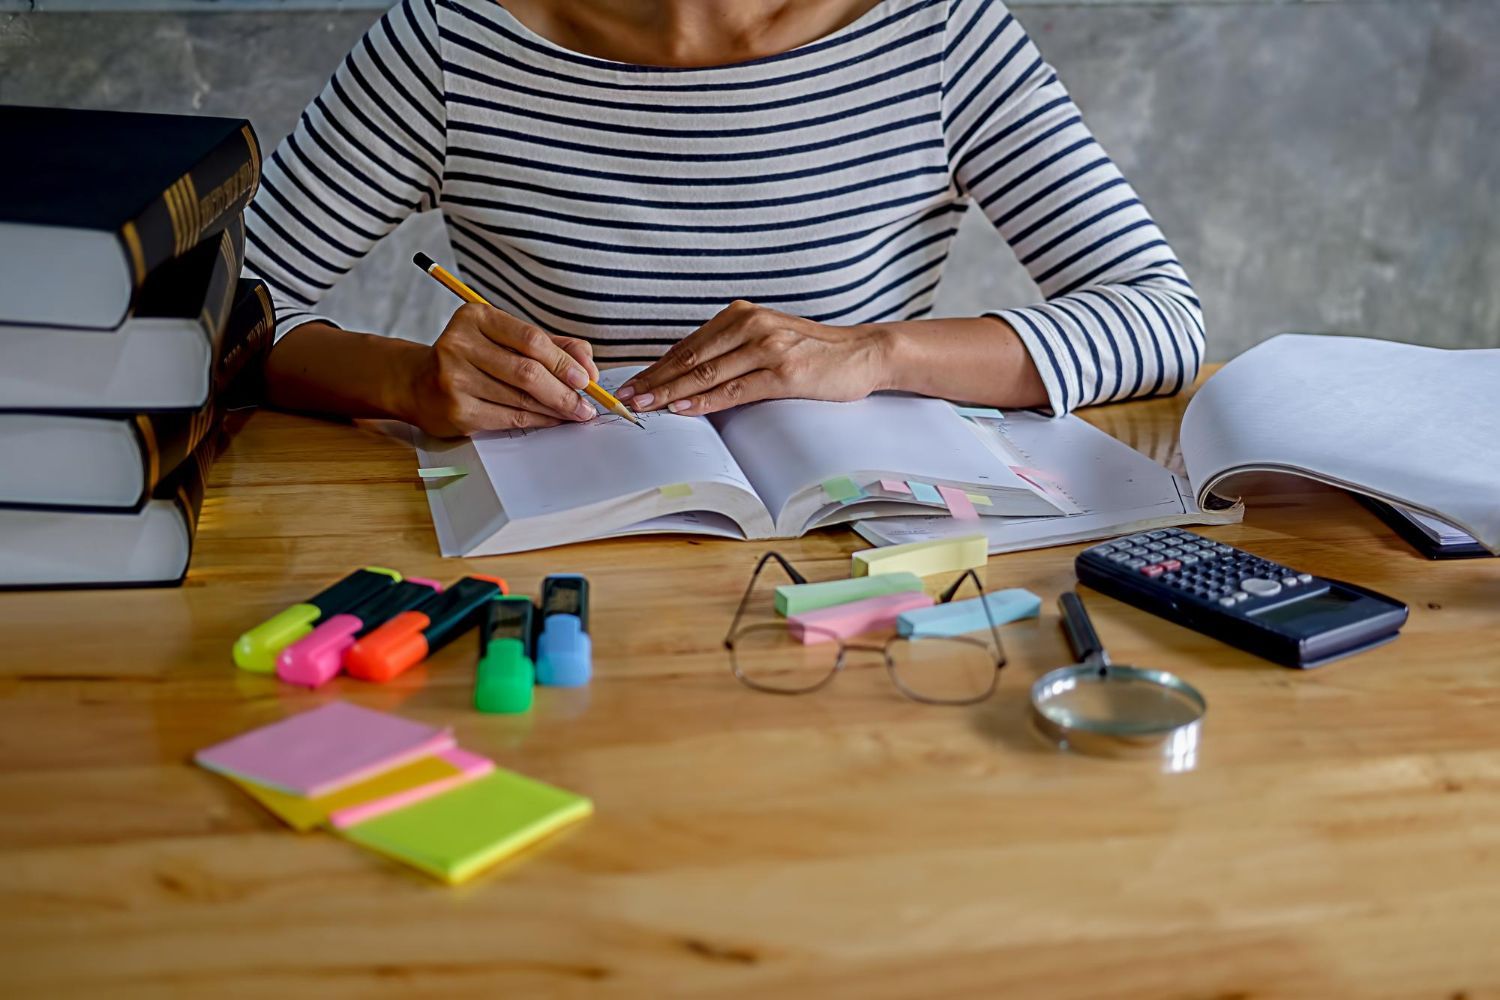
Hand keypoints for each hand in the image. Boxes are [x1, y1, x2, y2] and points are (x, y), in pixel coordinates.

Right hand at [408, 303, 599, 435]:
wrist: (417, 383)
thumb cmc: (472, 357)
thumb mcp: (505, 338)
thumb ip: (550, 345)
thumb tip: (588, 365)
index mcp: (476, 318)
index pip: (531, 339)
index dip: (565, 361)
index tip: (587, 378)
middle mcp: (460, 345)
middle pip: (527, 371)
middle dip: (565, 391)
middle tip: (586, 404)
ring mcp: (454, 379)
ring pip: (521, 398)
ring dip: (555, 409)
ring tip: (574, 413)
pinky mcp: (456, 410)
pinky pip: (509, 419)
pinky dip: (538, 421)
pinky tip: (552, 421)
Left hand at [617, 301, 891, 415]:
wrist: (863, 353)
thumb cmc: (814, 352)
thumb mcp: (768, 340)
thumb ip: (732, 351)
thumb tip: (688, 376)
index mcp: (742, 315)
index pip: (688, 345)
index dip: (657, 367)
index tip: (633, 384)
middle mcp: (751, 325)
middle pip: (690, 357)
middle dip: (654, 380)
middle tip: (626, 398)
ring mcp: (767, 347)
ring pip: (707, 373)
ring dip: (671, 392)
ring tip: (645, 406)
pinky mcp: (784, 373)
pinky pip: (735, 389)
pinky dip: (706, 400)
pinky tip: (684, 408)